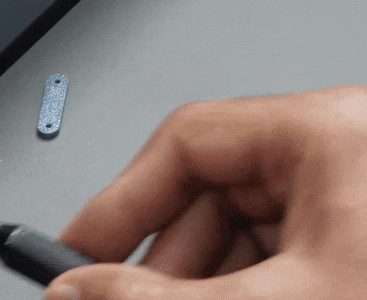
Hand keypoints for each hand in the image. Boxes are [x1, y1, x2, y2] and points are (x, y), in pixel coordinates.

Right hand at [45, 85, 366, 299]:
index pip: (188, 142)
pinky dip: (244, 292)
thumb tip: (80, 291)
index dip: (121, 199)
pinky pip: (278, 261)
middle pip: (211, 195)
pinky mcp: (358, 245)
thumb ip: (159, 299)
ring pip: (242, 237)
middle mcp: (345, 158)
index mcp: (332, 135)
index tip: (78, 247)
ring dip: (203, 286)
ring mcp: (354, 202)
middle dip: (165, 263)